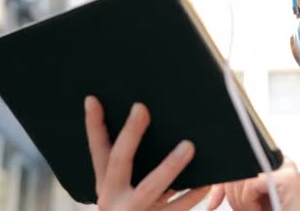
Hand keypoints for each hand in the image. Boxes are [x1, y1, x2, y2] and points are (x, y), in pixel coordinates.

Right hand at [84, 95, 209, 209]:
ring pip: (150, 187)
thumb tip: (161, 131)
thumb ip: (137, 170)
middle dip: (130, 133)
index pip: (98, 150)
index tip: (92, 99)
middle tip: (141, 108)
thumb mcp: (127, 193)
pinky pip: (175, 209)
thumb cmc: (138, 210)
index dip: (94, 125)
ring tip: (188, 145)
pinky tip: (206, 183)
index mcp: (107, 185)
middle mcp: (113, 198)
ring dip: (170, 165)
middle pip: (119, 160)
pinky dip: (192, 195)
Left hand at [206, 158, 299, 210]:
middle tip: (243, 210)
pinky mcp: (287, 178)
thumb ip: (239, 191)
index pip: (238, 164)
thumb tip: (214, 192)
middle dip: (232, 196)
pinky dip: (248, 203)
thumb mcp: (252, 204)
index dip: (222, 184)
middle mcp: (279, 162)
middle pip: (238, 169)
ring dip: (241, 203)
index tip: (214, 203)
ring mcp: (285, 167)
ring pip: (242, 177)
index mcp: (270, 166)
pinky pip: (251, 184)